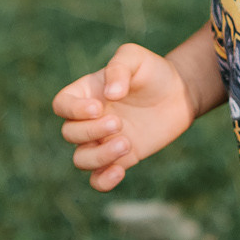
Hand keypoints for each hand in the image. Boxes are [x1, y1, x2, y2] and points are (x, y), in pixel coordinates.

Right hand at [53, 42, 199, 191]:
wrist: (178, 95)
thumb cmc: (152, 72)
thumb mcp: (135, 58)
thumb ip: (119, 68)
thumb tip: (110, 95)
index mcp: (86, 93)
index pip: (62, 105)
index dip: (74, 110)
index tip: (99, 107)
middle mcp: (89, 119)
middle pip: (70, 134)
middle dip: (92, 131)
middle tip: (119, 123)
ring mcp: (102, 141)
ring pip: (81, 159)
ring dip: (99, 156)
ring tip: (126, 144)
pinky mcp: (119, 159)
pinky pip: (98, 180)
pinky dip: (103, 181)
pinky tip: (120, 171)